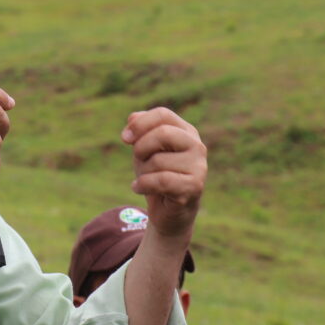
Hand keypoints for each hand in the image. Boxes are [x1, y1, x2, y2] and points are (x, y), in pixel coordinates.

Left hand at [120, 107, 206, 239]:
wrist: (167, 210)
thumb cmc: (156, 174)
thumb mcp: (143, 148)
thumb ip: (139, 129)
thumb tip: (133, 117)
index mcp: (186, 131)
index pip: (163, 114)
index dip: (140, 124)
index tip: (125, 139)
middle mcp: (197, 146)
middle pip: (163, 133)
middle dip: (141, 148)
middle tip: (139, 160)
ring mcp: (199, 167)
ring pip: (158, 160)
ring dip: (143, 172)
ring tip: (147, 179)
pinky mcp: (194, 187)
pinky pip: (161, 180)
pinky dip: (142, 185)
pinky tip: (138, 188)